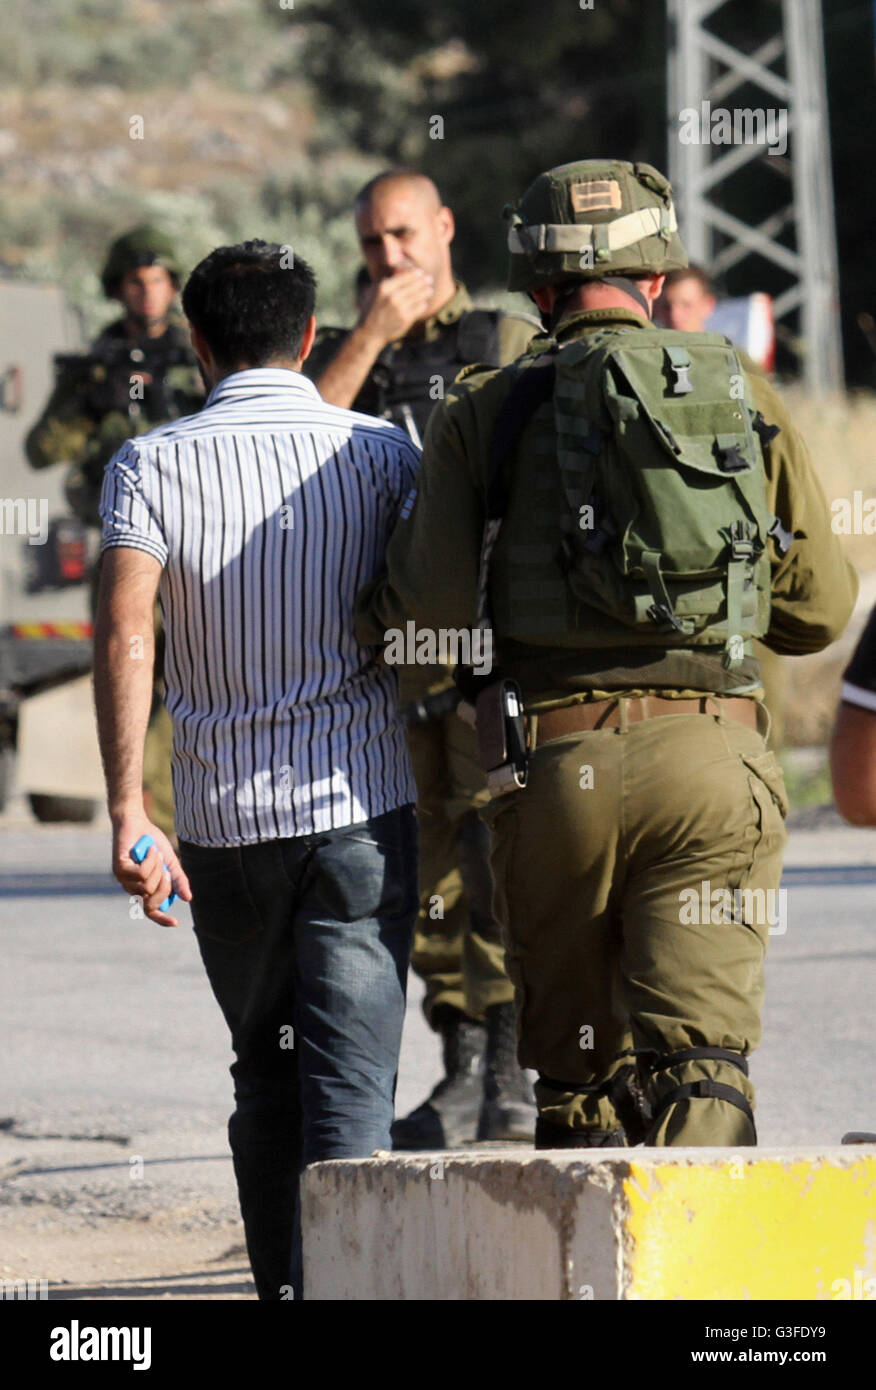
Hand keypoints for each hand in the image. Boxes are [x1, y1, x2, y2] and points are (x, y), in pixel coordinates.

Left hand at [111, 810, 192, 927]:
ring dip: (157, 868)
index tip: (175, 923)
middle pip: (151, 903)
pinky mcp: (119, 869)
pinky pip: (141, 873)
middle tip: (167, 871)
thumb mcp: (170, 862)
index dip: (162, 919)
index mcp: (144, 889)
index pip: (151, 911)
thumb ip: (178, 880)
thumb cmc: (152, 843)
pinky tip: (149, 849)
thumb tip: (188, 898)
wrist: (137, 822)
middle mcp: (132, 888)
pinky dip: (150, 860)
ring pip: (147, 887)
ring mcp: (123, 880)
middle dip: (164, 888)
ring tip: (155, 853)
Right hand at [362, 269, 434, 346]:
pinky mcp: (406, 319)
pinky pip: (420, 307)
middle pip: (415, 284)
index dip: (416, 274)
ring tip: (429, 290)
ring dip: (426, 292)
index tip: (421, 272)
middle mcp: (393, 297)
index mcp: (384, 287)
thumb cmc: (373, 308)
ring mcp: (400, 308)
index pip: (405, 276)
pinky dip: (423, 304)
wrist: (371, 332)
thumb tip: (402, 270)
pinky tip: (422, 303)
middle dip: (424, 281)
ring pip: (420, 295)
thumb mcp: (375, 291)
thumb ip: (388, 280)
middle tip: (429, 279)